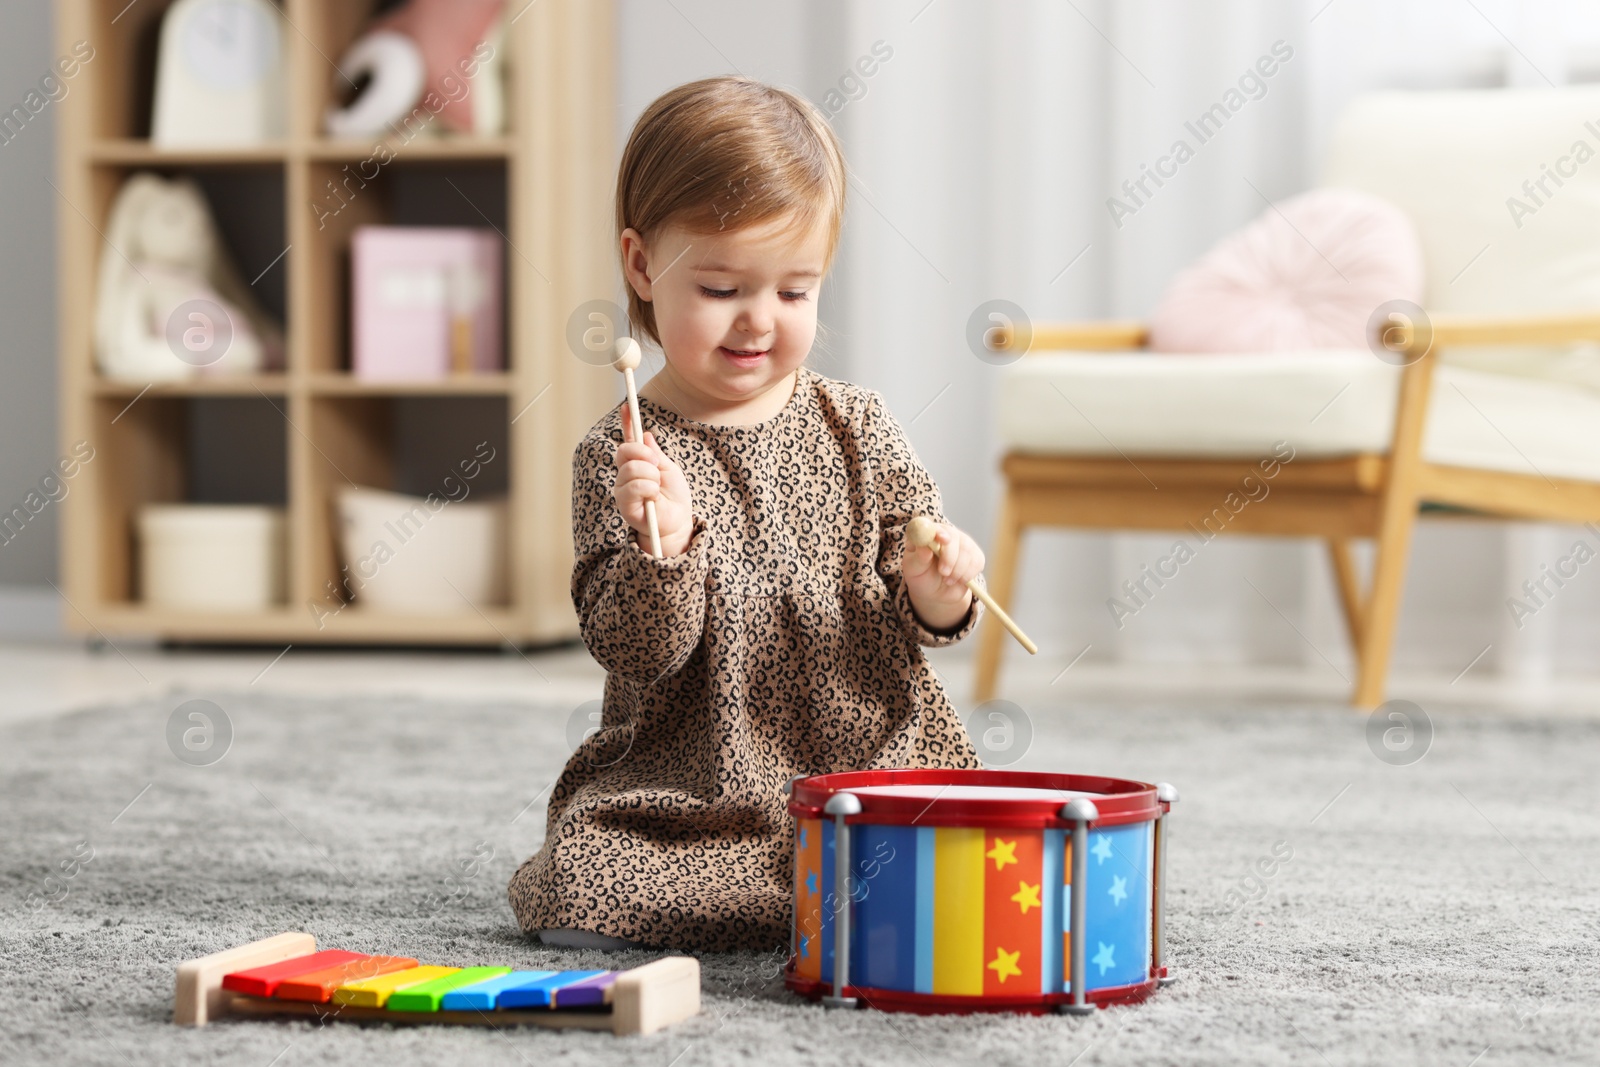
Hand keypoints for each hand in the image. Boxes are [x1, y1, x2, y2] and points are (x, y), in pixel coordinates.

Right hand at [615, 403, 692, 555]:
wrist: (677, 522)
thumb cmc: (674, 497)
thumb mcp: (669, 469)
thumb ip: (656, 453)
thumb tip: (646, 435)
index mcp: (637, 463)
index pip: (628, 439)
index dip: (627, 422)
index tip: (627, 406)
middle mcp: (625, 474)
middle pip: (624, 450)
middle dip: (643, 453)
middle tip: (657, 464)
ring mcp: (622, 488)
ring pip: (630, 468)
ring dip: (650, 475)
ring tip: (657, 487)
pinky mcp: (624, 504)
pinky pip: (633, 486)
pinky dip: (648, 488)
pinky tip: (653, 497)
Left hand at [903, 521, 982, 631]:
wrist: (935, 592)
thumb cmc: (921, 577)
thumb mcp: (914, 569)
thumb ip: (919, 557)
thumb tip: (925, 547)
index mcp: (928, 533)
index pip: (934, 527)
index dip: (939, 531)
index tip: (942, 539)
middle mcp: (947, 533)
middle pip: (954, 537)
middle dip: (950, 557)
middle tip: (943, 572)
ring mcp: (963, 543)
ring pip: (967, 551)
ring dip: (957, 571)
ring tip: (947, 581)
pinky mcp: (975, 555)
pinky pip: (977, 562)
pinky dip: (967, 575)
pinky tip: (958, 580)